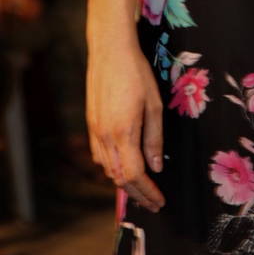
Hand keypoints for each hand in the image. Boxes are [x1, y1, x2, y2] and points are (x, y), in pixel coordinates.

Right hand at [86, 42, 165, 212]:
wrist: (110, 51)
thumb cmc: (137, 74)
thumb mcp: (154, 105)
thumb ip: (155, 139)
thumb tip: (157, 167)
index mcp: (123, 133)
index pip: (135, 176)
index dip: (147, 193)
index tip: (160, 202)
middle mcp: (105, 137)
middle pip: (119, 178)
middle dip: (137, 194)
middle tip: (153, 202)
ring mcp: (95, 131)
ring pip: (108, 169)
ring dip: (124, 183)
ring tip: (142, 189)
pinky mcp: (91, 124)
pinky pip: (100, 156)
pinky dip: (113, 168)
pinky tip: (124, 167)